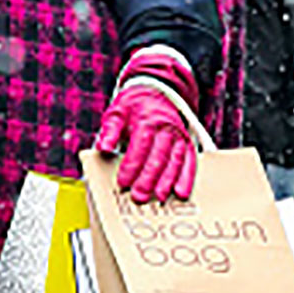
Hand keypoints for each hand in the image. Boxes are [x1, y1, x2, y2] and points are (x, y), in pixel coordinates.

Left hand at [95, 47, 201, 201]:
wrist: (156, 93)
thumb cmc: (133, 107)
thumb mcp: (116, 113)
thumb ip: (109, 131)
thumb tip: (104, 147)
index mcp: (147, 120)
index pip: (140, 145)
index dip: (132, 165)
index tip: (123, 182)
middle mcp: (166, 127)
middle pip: (158, 156)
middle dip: (149, 178)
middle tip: (139, 196)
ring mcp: (178, 135)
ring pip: (175, 160)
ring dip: (167, 181)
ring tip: (159, 198)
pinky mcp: (187, 142)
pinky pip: (189, 161)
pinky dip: (186, 178)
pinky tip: (181, 192)